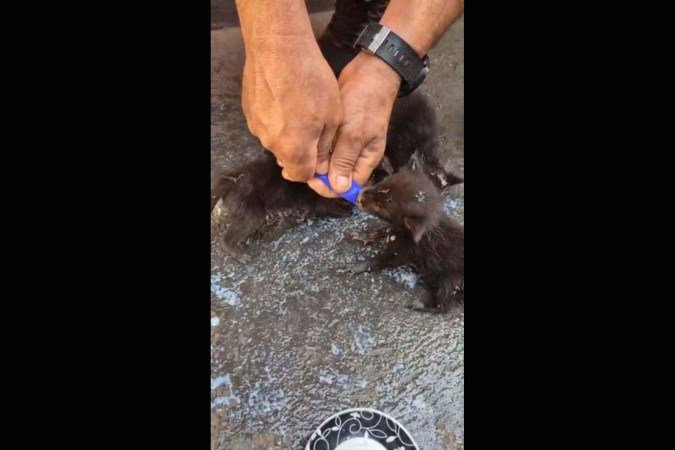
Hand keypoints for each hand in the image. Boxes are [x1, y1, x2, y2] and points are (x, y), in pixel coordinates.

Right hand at [241, 34, 341, 181]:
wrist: (278, 48)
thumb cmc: (310, 80)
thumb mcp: (332, 116)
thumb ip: (324, 146)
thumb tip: (322, 164)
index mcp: (293, 149)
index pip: (301, 176)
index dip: (314, 170)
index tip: (322, 158)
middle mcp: (271, 144)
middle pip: (288, 159)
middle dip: (302, 151)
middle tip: (315, 127)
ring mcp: (257, 128)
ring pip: (277, 141)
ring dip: (289, 132)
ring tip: (300, 108)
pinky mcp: (250, 112)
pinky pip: (266, 124)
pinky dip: (277, 118)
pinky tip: (286, 99)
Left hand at [308, 51, 400, 196]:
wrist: (369, 72)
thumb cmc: (365, 102)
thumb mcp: (354, 133)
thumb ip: (345, 160)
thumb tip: (339, 188)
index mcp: (365, 161)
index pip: (346, 186)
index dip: (327, 187)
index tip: (310, 178)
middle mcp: (355, 155)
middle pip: (334, 176)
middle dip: (316, 174)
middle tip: (294, 166)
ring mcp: (346, 143)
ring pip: (327, 161)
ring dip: (312, 161)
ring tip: (292, 155)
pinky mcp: (337, 131)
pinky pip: (324, 146)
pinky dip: (313, 147)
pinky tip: (299, 141)